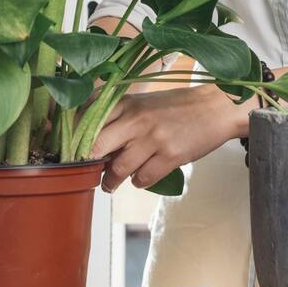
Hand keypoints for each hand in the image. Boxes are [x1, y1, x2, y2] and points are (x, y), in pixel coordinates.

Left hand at [89, 83, 248, 192]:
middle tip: (90, 172)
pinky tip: (141, 176)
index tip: (72, 154)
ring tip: (111, 183)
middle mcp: (137, 119)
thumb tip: (91, 142)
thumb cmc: (175, 107)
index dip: (77, 142)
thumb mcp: (142, 103)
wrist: (215, 108)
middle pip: (97, 147)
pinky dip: (139, 182)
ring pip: (119, 168)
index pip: (89, 122)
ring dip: (112, 180)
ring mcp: (155, 138)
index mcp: (127, 103)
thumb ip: (118, 117)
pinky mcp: (171, 155)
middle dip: (90, 164)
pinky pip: (143, 179)